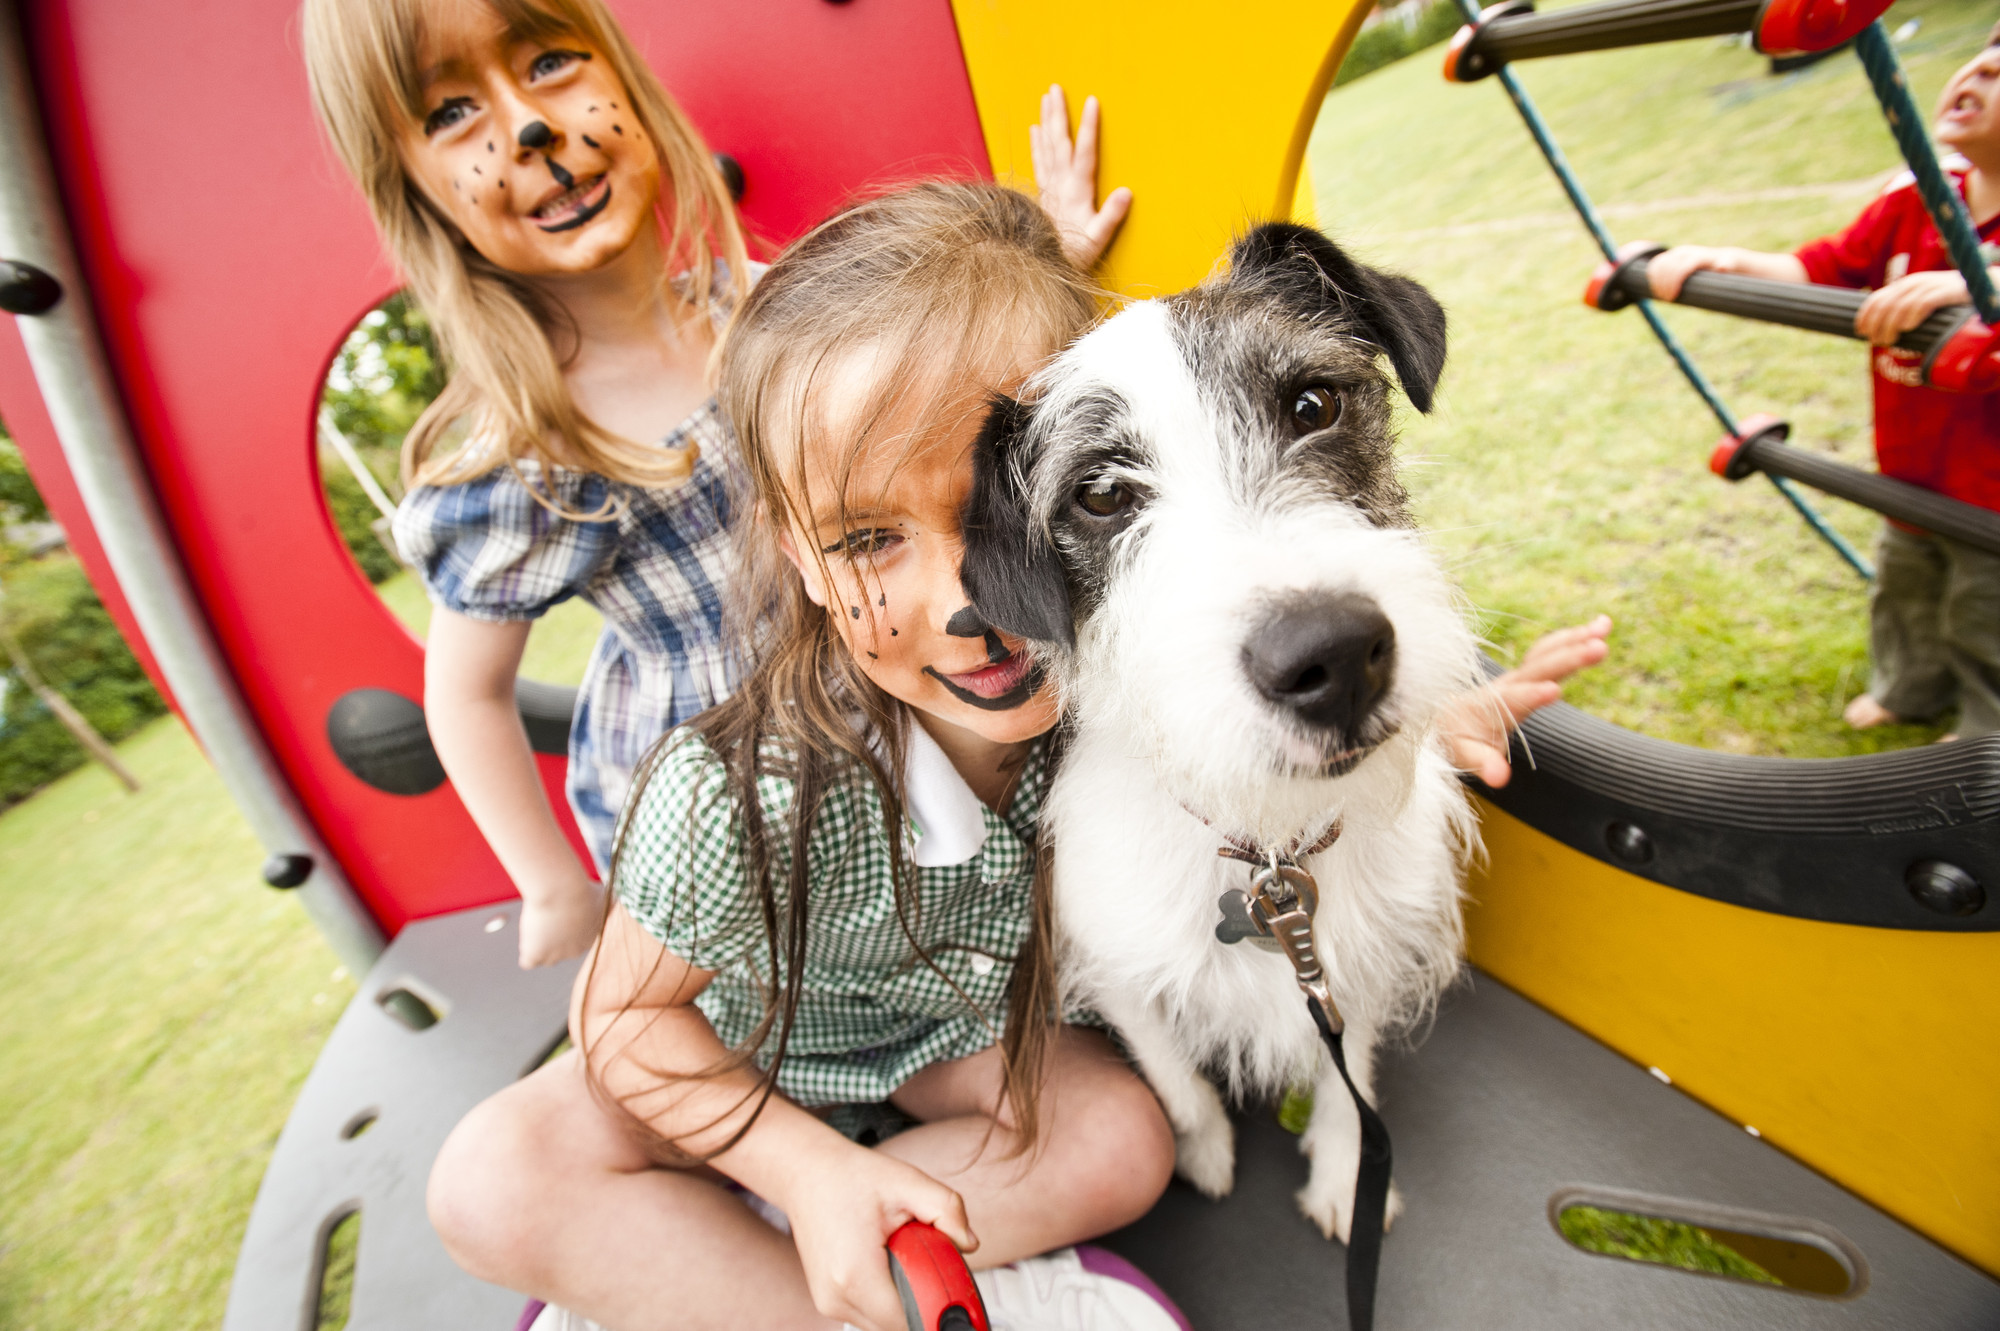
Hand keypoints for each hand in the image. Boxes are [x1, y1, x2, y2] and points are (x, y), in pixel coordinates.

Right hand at [516, 876, 605, 967]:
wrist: (562, 891)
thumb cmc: (582, 888)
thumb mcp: (604, 894)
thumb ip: (609, 901)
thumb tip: (617, 898)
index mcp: (591, 937)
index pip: (578, 940)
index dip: (568, 928)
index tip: (562, 913)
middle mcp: (575, 951)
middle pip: (562, 951)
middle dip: (555, 937)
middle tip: (548, 916)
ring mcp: (556, 956)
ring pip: (546, 958)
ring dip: (540, 945)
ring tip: (537, 925)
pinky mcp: (536, 955)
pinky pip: (529, 961)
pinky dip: (527, 951)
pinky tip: (528, 936)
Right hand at [775, 1141, 976, 1330]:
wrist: (806, 1173)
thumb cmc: (853, 1176)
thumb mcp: (908, 1181)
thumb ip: (948, 1209)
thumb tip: (970, 1244)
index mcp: (856, 1273)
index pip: (910, 1318)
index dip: (938, 1305)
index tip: (951, 1285)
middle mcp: (837, 1297)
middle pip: (899, 1325)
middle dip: (924, 1300)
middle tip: (930, 1262)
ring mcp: (829, 1304)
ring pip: (885, 1324)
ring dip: (905, 1300)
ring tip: (904, 1258)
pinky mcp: (829, 1302)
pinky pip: (871, 1315)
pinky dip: (888, 1298)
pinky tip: (889, 1264)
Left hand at [1029, 84, 1131, 270]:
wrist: (1042, 264)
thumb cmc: (1075, 254)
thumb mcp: (1097, 240)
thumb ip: (1111, 216)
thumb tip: (1126, 192)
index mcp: (1076, 191)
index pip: (1085, 152)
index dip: (1089, 126)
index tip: (1092, 101)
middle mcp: (1060, 184)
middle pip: (1059, 142)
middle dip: (1059, 113)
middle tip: (1055, 87)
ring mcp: (1049, 186)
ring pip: (1047, 146)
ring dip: (1047, 121)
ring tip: (1046, 97)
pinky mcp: (1043, 192)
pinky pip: (1039, 161)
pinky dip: (1037, 143)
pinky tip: (1035, 128)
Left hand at [1439, 616, 1610, 787]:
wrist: (1446, 717)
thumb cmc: (1456, 738)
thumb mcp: (1464, 754)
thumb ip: (1482, 762)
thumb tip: (1500, 777)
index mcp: (1493, 705)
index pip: (1515, 699)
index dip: (1532, 694)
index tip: (1554, 690)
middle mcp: (1508, 685)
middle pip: (1539, 668)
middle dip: (1567, 658)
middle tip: (1598, 648)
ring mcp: (1519, 677)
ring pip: (1547, 653)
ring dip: (1575, 640)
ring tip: (1605, 627)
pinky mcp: (1529, 674)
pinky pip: (1552, 651)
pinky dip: (1575, 637)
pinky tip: (1600, 627)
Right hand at [1646, 245, 1723, 300]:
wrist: (1722, 258)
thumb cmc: (1726, 267)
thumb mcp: (1730, 266)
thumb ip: (1726, 264)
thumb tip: (1722, 267)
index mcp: (1698, 256)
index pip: (1679, 268)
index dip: (1672, 284)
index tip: (1672, 298)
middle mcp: (1686, 252)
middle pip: (1666, 267)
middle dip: (1663, 285)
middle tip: (1667, 299)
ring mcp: (1677, 253)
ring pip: (1658, 265)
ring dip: (1656, 282)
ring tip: (1662, 296)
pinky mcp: (1671, 256)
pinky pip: (1656, 264)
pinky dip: (1653, 277)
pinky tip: (1656, 288)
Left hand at [1855, 269, 1973, 345]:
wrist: (1988, 287)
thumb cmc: (1952, 302)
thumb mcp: (1923, 303)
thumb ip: (1906, 312)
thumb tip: (1884, 333)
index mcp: (1907, 285)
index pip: (1877, 298)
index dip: (1865, 315)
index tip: (1861, 332)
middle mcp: (1917, 282)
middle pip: (1886, 303)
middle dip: (1876, 324)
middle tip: (1876, 342)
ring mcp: (1933, 285)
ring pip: (1902, 305)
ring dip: (1891, 325)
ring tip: (1889, 341)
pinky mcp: (1950, 291)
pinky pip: (1925, 302)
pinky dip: (1912, 315)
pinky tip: (1907, 327)